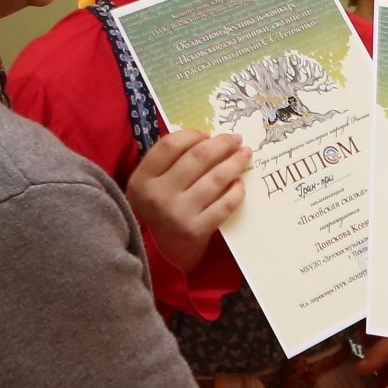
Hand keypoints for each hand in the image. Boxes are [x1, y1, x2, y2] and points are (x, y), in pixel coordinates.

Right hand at [125, 129, 251, 273]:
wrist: (160, 253)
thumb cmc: (159, 210)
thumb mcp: (150, 184)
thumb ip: (169, 160)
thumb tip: (207, 138)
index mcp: (143, 179)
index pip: (170, 145)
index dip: (193, 134)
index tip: (208, 134)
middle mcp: (158, 195)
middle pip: (197, 157)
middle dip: (221, 144)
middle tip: (236, 139)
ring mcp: (178, 214)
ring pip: (215, 179)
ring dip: (235, 163)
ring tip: (244, 155)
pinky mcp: (196, 230)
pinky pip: (225, 204)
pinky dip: (236, 191)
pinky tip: (240, 183)